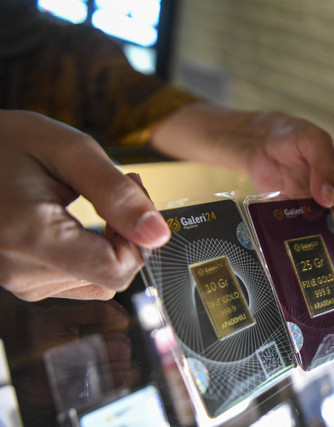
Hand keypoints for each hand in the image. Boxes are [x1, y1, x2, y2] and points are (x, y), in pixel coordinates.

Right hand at [0, 110, 170, 300]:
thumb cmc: (6, 142)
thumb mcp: (69, 151)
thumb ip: (117, 194)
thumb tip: (157, 234)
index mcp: (30, 236)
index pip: (116, 269)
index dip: (138, 238)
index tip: (133, 198)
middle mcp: (19, 270)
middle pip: (110, 275)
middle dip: (125, 235)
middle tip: (114, 187)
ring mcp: (16, 280)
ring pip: (96, 279)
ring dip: (106, 243)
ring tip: (88, 199)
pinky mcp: (19, 280)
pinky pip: (75, 279)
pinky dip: (86, 253)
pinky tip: (74, 221)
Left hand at [151, 103, 333, 238]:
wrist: (262, 142)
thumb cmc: (294, 136)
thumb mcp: (314, 141)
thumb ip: (325, 166)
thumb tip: (328, 197)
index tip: (328, 222)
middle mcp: (333, 203)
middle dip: (323, 234)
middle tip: (307, 230)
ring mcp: (312, 213)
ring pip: (314, 236)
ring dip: (304, 237)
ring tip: (292, 232)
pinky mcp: (292, 219)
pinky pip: (293, 234)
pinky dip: (287, 236)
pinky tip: (278, 230)